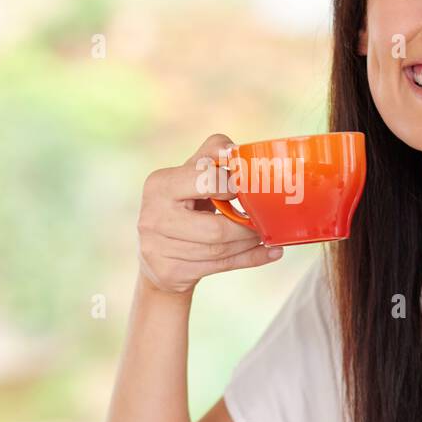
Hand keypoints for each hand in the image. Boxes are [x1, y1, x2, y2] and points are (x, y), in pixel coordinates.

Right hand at [136, 133, 283, 295]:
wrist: (158, 252)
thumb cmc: (182, 204)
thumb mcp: (191, 174)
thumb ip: (212, 154)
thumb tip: (234, 150)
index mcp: (160, 184)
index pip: (206, 181)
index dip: (233, 186)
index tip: (249, 188)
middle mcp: (153, 216)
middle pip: (215, 229)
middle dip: (246, 228)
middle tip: (265, 222)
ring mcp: (157, 248)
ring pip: (219, 251)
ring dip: (250, 244)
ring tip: (266, 236)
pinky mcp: (168, 271)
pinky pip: (219, 267)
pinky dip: (249, 260)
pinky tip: (268, 253)